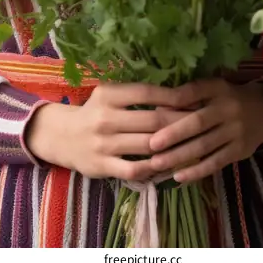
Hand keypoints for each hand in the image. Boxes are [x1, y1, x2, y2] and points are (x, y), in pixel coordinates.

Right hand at [25, 82, 187, 181]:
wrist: (62, 136)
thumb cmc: (94, 111)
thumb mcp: (109, 94)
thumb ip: (135, 94)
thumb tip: (175, 93)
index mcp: (108, 95)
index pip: (146, 93)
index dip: (172, 96)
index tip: (192, 99)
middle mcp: (105, 118)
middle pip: (152, 121)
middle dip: (180, 122)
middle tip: (200, 123)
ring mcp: (104, 144)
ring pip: (147, 146)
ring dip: (172, 147)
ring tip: (192, 144)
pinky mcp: (103, 166)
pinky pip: (135, 170)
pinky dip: (154, 168)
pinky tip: (168, 164)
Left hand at [147, 79, 262, 183]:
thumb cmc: (227, 98)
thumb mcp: (213, 88)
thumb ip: (189, 95)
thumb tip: (158, 107)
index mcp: (218, 89)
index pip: (195, 92)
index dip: (175, 100)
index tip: (154, 110)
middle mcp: (228, 109)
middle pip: (198, 122)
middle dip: (173, 134)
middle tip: (151, 145)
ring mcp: (235, 131)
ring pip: (204, 146)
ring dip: (179, 156)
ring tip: (157, 163)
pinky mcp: (240, 151)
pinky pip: (215, 162)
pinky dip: (197, 171)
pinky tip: (179, 176)